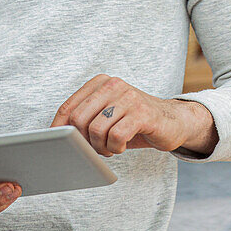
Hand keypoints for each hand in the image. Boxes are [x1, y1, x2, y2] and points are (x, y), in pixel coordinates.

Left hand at [50, 75, 217, 155]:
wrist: (173, 121)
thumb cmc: (134, 121)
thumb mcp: (107, 115)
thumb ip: (85, 118)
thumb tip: (57, 135)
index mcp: (101, 82)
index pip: (69, 107)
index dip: (59, 129)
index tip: (58, 144)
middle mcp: (114, 85)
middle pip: (79, 120)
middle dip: (83, 141)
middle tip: (96, 148)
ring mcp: (129, 98)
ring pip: (96, 130)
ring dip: (100, 147)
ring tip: (110, 148)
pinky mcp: (143, 113)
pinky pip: (116, 136)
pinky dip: (115, 148)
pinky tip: (121, 147)